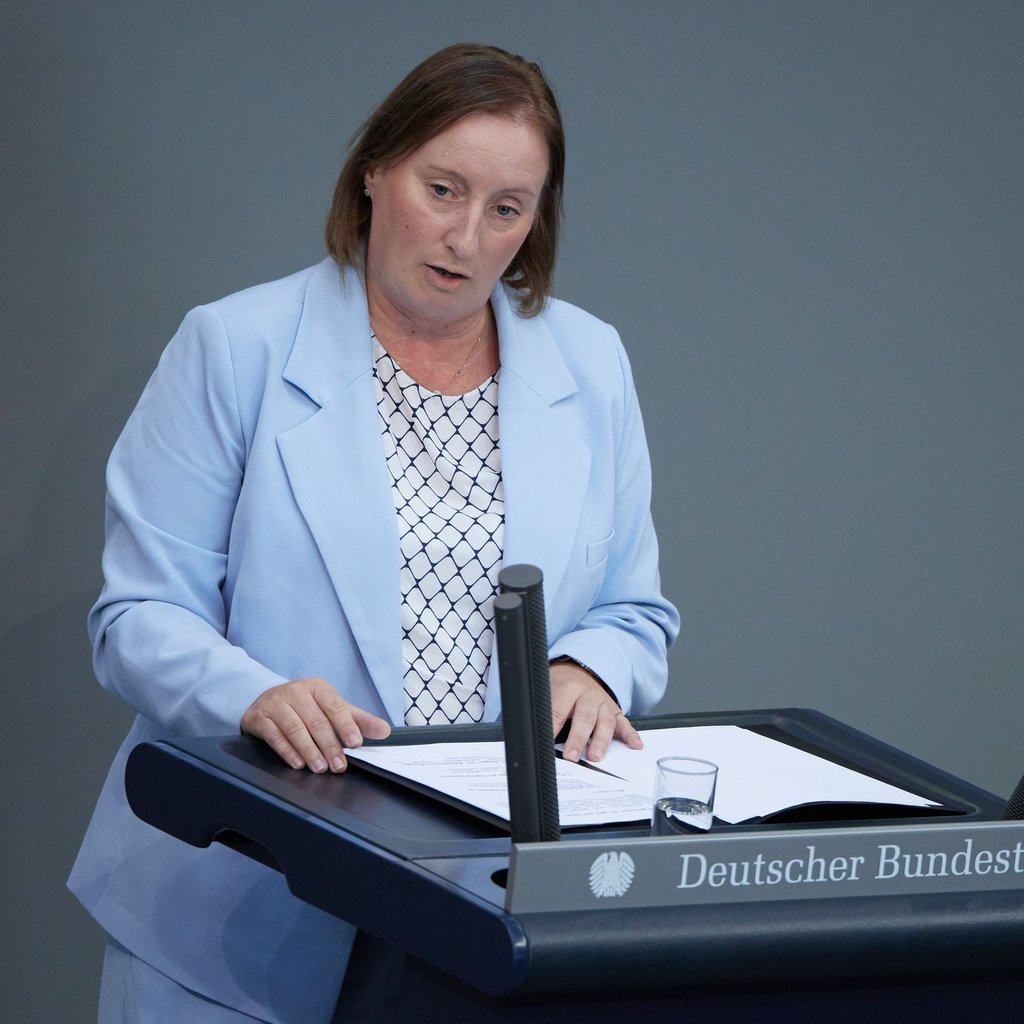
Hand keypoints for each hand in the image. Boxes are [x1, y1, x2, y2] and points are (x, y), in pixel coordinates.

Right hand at [241, 677, 390, 772]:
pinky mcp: (259, 717)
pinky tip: (298, 764)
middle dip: (329, 745)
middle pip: (316, 721)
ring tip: (320, 767)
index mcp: (318, 687)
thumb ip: (358, 720)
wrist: (268, 701)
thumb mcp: (332, 709)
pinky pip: (275, 736)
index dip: (346, 725)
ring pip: (295, 729)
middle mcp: (296, 691)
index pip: (335, 706)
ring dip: (309, 751)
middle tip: (339, 765)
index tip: (356, 743)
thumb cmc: (306, 707)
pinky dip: (287, 751)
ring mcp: (276, 702)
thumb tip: (384, 731)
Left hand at [549, 661, 641, 763]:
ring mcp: (604, 703)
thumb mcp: (547, 688)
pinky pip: (624, 723)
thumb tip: (527, 729)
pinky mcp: (615, 711)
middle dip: (578, 738)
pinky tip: (635, 745)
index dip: (552, 727)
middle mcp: (589, 695)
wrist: (579, 670)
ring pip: (605, 722)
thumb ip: (542, 707)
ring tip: (595, 756)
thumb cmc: (560, 685)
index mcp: (569, 687)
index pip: (559, 709)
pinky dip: (630, 735)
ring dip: (601, 741)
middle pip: (584, 717)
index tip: (546, 743)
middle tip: (571, 756)